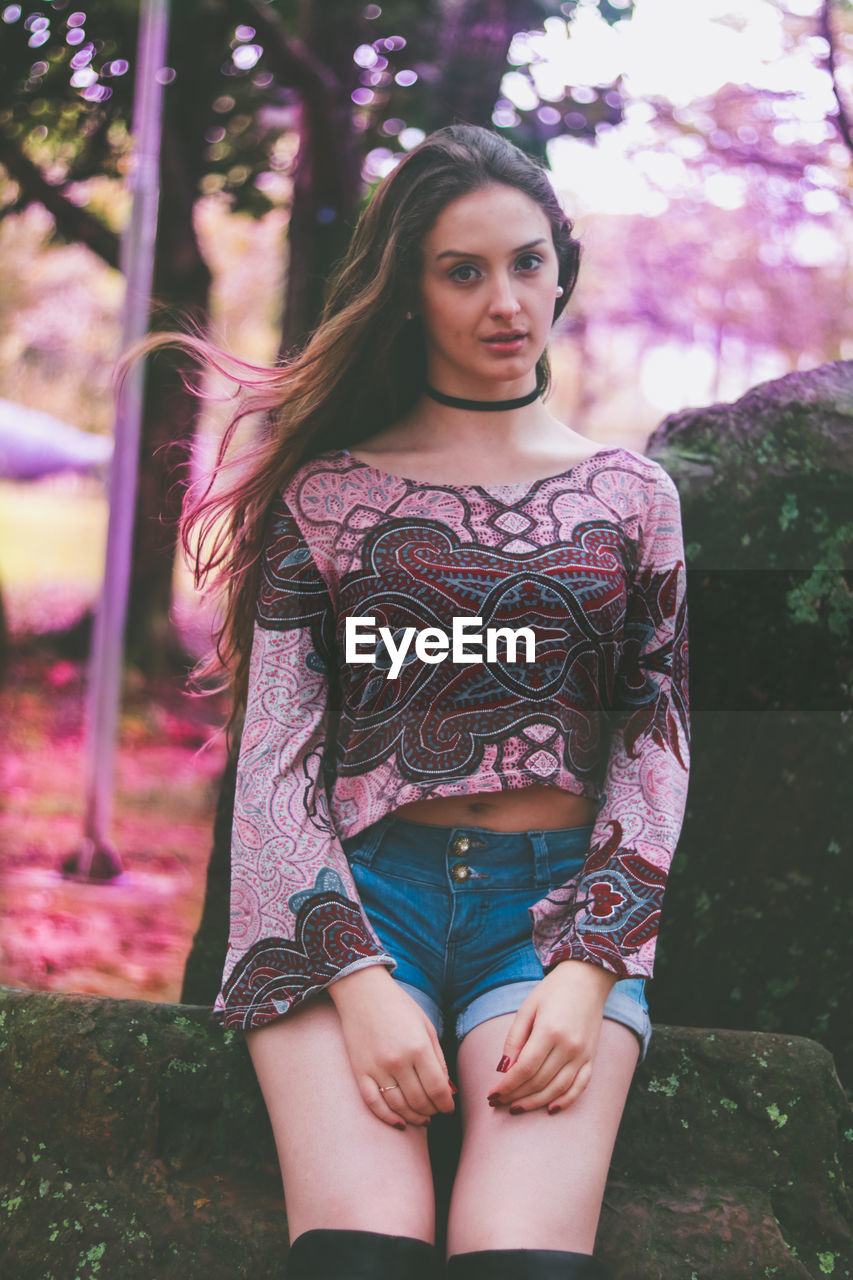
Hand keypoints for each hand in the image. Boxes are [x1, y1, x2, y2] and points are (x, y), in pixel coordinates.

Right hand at [329, 965, 455, 1129]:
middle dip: (432, 1111)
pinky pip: (374, 1103)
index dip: (446, 1104)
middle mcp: (398, 1061)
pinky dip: (388, 1117)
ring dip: (414, 1118)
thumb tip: (449, 1090)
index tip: (449, 1108)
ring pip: (399, 1107)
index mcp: (418, 1047)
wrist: (362, 992)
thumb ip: (439, 1059)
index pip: (437, 1089)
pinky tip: (399, 1122)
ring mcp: (376, 1068)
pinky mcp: (359, 1072)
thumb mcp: (426, 1027)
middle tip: (437, 1112)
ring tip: (423, 1118)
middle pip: (420, 1101)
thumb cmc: (399, 1006)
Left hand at [487, 960, 618, 1114]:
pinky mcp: (592, 1058)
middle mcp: (569, 1046)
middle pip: (539, 1081)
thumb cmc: (553, 991)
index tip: (492, 1095)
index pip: (524, 1069)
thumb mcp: (527, 1009)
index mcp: (549, 1031)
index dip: (507, 1086)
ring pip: (557, 1089)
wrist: (587, 979)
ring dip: (535, 1102)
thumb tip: (503, 1070)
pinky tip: (550, 1109)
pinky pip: (580, 1087)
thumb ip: (515, 1040)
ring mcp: (583, 1054)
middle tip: (498, 1102)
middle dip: (516, 1095)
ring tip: (516, 1107)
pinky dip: (565, 1101)